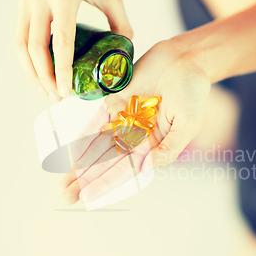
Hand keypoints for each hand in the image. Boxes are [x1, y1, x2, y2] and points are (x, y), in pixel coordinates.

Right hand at [15, 0, 131, 100]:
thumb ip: (120, 22)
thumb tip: (124, 49)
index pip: (61, 41)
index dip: (63, 70)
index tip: (67, 91)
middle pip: (35, 48)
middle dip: (45, 78)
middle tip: (57, 97)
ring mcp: (27, 0)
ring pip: (21, 45)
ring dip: (32, 72)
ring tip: (46, 90)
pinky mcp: (23, 3)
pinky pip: (20, 36)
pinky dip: (27, 58)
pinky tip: (39, 71)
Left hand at [60, 40, 210, 204]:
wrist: (186, 59)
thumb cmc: (193, 92)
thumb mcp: (188, 125)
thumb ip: (169, 148)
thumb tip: (145, 166)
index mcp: (152, 146)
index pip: (125, 169)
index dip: (106, 183)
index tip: (88, 196)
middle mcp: (134, 136)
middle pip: (106, 161)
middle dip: (86, 179)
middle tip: (65, 196)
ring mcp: (123, 118)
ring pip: (96, 144)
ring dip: (79, 162)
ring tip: (62, 182)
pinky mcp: (114, 100)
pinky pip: (95, 119)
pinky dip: (82, 134)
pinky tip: (69, 150)